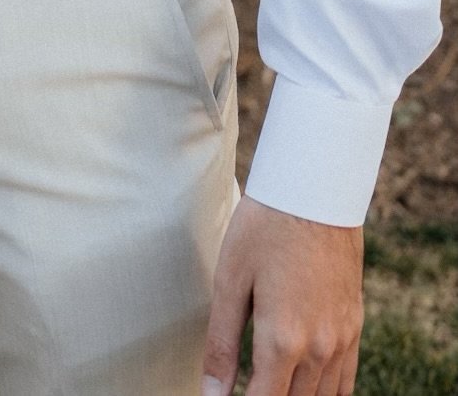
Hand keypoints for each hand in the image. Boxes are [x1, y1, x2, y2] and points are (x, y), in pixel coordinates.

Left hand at [202, 196, 363, 395]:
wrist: (316, 192)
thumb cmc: (264, 228)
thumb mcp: (230, 280)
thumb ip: (222, 344)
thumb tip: (211, 394)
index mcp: (282, 341)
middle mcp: (319, 349)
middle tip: (244, 388)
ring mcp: (342, 340)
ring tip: (269, 386)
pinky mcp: (354, 327)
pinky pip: (344, 382)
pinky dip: (325, 393)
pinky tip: (305, 387)